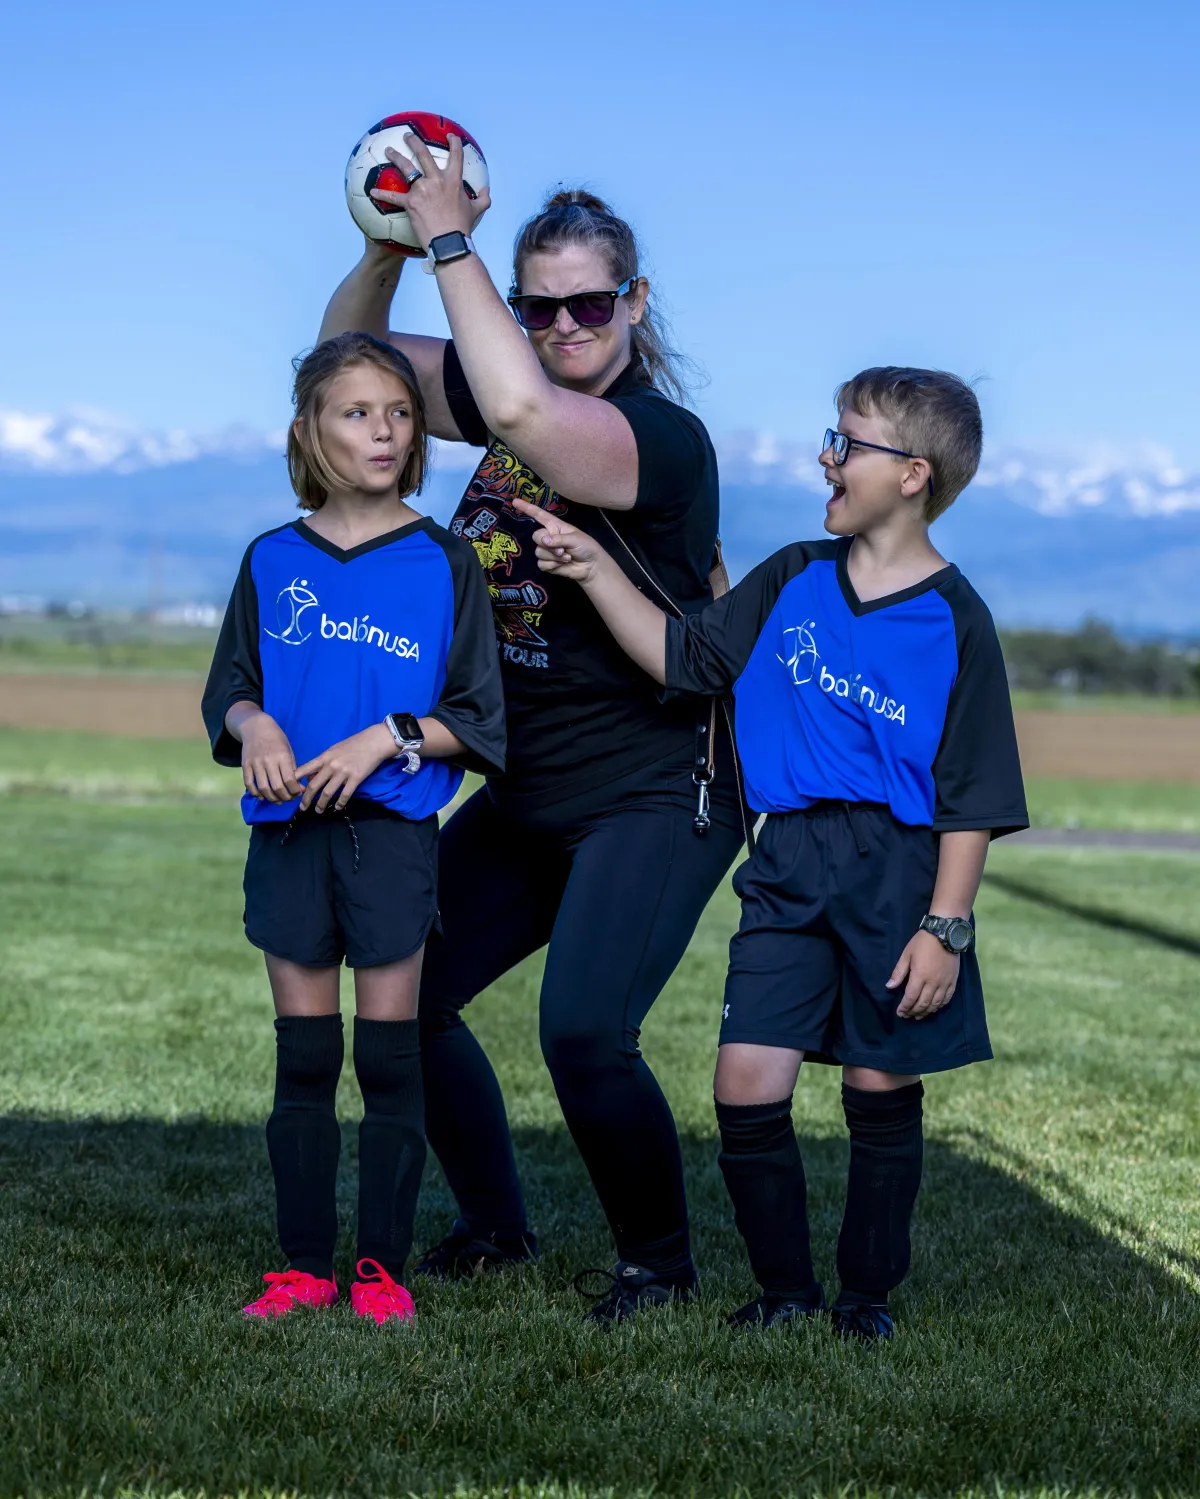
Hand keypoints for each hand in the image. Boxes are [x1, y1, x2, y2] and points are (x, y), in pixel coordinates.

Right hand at [239, 713, 302, 802]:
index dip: (295, 791)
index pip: (289, 780)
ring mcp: (255, 763)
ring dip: (271, 798)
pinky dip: (255, 793)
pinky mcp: (245, 764)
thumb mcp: (289, 751)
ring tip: (277, 800)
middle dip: (285, 797)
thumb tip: (300, 788)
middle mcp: (268, 760)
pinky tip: (262, 796)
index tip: (297, 793)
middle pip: (277, 787)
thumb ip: (294, 770)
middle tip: (288, 799)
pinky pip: (249, 783)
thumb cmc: (277, 740)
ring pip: (263, 788)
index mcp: (282, 756)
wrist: (256, 727)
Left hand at [294, 724, 396, 813]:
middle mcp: (331, 765)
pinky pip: (345, 795)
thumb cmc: (353, 745)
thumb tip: (310, 777)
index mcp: (324, 757)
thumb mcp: (333, 750)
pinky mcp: (356, 778)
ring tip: (318, 810)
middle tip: (302, 807)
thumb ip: (321, 763)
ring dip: (321, 804)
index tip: (289, 790)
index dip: (295, 781)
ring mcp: (344, 772)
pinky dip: (340, 803)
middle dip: (306, 799)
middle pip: (314, 785)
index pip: (304, 770)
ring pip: (328, 793)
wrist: (373, 742)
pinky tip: (337, 807)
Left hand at [370, 133, 491, 249]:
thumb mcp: (477, 211)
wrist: (449, 242)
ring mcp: (422, 190)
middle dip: (414, 142)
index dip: (454, 143)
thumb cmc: (463, 227)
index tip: (450, 136)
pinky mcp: (410, 203)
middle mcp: (436, 180)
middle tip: (407, 136)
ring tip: (388, 151)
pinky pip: (393, 196)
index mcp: (453, 181)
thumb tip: (486, 191)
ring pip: (406, 168)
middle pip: (423, 154)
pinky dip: (382, 194)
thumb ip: (483, 199)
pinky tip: (372, 191)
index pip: (456, 156)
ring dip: (396, 157)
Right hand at [511, 499, 605, 581]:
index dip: (527, 508)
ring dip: (553, 557)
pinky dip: (552, 565)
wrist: (591, 567)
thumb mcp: (575, 539)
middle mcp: (549, 536)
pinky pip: (541, 563)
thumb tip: (544, 541)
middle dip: (548, 545)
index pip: (539, 515)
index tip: (515, 501)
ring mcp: (547, 550)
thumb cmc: (586, 547)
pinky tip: (562, 565)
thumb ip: (559, 539)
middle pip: (536, 536)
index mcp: (555, 526)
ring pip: (539, 552)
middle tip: (562, 550)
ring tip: (566, 557)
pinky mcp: (547, 563)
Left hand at [887, 929, 960, 1019]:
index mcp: (919, 976)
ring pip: (935, 1004)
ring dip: (926, 1012)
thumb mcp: (906, 955)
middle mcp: (933, 983)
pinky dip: (939, 1006)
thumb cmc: (922, 943)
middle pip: (923, 1004)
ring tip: (918, 1016)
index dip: (904, 1007)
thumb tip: (889, 987)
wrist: (945, 934)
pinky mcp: (953, 981)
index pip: (910, 997)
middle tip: (907, 1016)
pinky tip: (933, 1008)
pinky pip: (947, 999)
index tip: (899, 1012)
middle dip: (913, 1012)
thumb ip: (898, 972)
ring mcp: (944, 983)